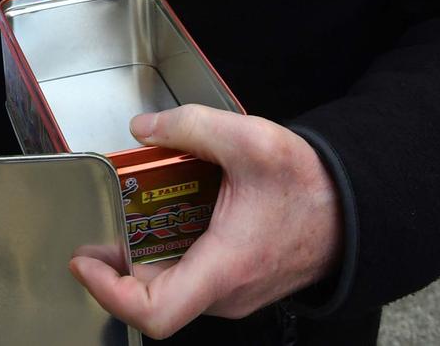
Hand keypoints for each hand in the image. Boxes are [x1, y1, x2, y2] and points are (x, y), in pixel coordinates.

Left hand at [69, 108, 342, 339]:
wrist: (354, 208)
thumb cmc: (311, 186)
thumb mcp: (249, 141)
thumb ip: (190, 127)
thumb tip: (144, 129)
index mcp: (224, 268)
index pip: (155, 313)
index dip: (109, 293)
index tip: (85, 263)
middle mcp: (225, 292)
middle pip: (153, 296)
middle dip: (119, 264)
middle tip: (102, 230)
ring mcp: (231, 291)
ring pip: (171, 286)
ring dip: (145, 254)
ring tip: (135, 214)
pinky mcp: (236, 281)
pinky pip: (191, 275)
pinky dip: (172, 249)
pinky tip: (172, 213)